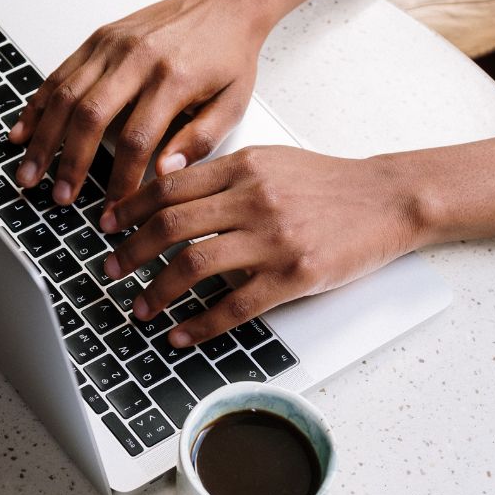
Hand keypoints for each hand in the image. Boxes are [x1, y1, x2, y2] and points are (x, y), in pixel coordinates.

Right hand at [7, 0, 271, 207]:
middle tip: (58, 197)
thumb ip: (200, 141)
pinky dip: (37, 105)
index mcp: (172, 79)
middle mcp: (137, 59)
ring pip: (65, 95)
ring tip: (29, 173)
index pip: (137, 140)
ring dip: (43, 139)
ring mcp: (113, 46)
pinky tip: (22, 131)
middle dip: (69, 163)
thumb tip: (164, 174)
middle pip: (90, 117)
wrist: (225, 1)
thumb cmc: (228, 55)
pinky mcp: (99, 38)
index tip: (112, 210)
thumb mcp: (232, 104)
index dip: (120, 180)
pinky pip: (59, 74)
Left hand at [101, 146, 425, 346]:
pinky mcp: (293, 275)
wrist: (387, 199)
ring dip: (157, 291)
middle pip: (171, 225)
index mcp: (244, 166)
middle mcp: (253, 199)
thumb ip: (224, 174)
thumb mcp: (273, 161)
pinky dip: (199, 324)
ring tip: (139, 307)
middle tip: (110, 269)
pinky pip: (234, 306)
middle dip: (130, 251)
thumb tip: (171, 188)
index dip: (130, 208)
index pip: (170, 186)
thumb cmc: (329, 184)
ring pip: (194, 265)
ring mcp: (273, 238)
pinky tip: (180, 334)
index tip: (107, 225)